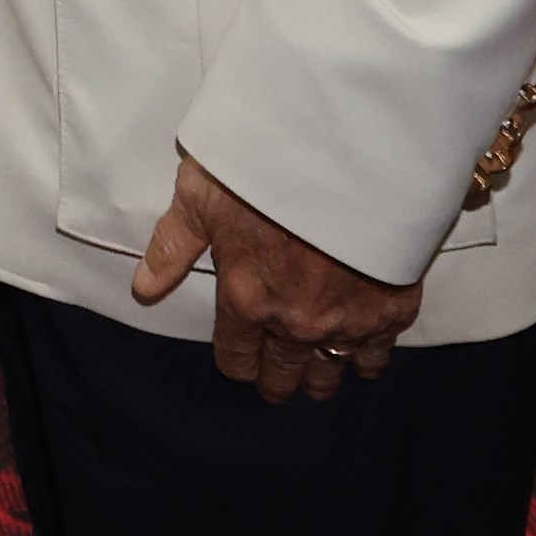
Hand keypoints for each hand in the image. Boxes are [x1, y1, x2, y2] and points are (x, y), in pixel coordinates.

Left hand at [133, 148, 423, 400]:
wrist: (352, 154)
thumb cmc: (269, 166)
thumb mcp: (202, 195)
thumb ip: (174, 246)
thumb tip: (144, 289)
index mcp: (247, 298)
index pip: (236, 358)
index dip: (236, 362)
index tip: (241, 361)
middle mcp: (295, 322)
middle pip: (282, 373)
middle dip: (275, 378)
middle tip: (276, 381)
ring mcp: (346, 320)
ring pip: (328, 372)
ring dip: (318, 377)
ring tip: (315, 380)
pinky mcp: (391, 309)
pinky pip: (376, 354)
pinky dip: (367, 359)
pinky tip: (362, 359)